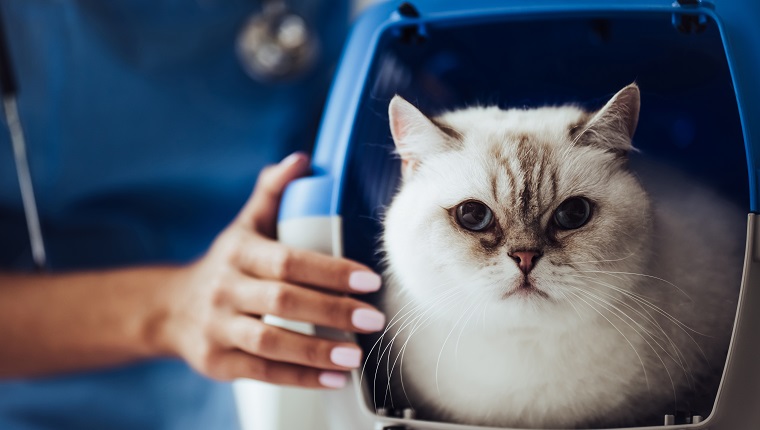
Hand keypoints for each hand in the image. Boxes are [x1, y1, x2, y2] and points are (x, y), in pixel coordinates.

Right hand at [160, 152, 384, 387]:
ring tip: (356, 355)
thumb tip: (302, 159)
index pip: (287, 260)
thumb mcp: (245, 225)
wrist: (171, 309)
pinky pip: (262, 372)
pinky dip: (300, 378)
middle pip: (282, 301)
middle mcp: (226, 289)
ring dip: (316, 350)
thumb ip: (272, 193)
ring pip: (270, 342)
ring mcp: (218, 328)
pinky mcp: (217, 362)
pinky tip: (334, 379)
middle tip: (374, 319)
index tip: (369, 280)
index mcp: (239, 252)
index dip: (329, 270)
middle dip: (332, 310)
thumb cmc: (227, 264)